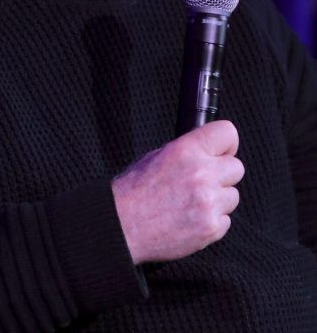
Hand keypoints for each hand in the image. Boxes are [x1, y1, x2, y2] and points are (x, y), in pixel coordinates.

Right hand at [111, 120, 243, 263]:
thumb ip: (188, 150)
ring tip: (193, 202)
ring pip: (233, 196)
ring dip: (218, 199)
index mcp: (187, 150)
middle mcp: (202, 173)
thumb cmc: (135, 190)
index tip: (222, 151)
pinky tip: (191, 218)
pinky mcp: (211, 228)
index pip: (228, 133)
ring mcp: (209, 203)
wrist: (123, 225)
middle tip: (204, 180)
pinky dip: (212, 220)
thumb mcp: (157, 155)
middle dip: (222, 173)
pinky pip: (226, 220)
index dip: (226, 143)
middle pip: (237, 167)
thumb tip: (209, 150)